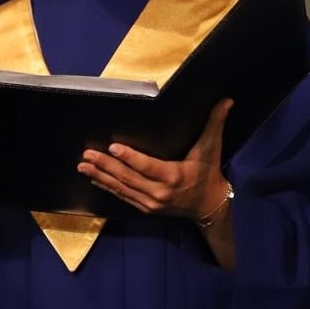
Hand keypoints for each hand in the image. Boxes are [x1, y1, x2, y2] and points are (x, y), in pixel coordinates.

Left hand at [78, 99, 231, 217]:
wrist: (209, 205)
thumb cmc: (208, 172)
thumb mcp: (212, 148)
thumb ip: (215, 123)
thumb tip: (226, 101)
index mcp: (173, 175)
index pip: (147, 166)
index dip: (129, 157)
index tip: (113, 146)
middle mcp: (159, 192)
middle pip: (128, 177)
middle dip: (105, 165)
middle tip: (87, 155)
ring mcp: (151, 203)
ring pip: (121, 188)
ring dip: (101, 176)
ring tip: (83, 166)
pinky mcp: (146, 208)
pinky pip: (124, 196)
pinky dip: (108, 187)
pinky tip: (95, 178)